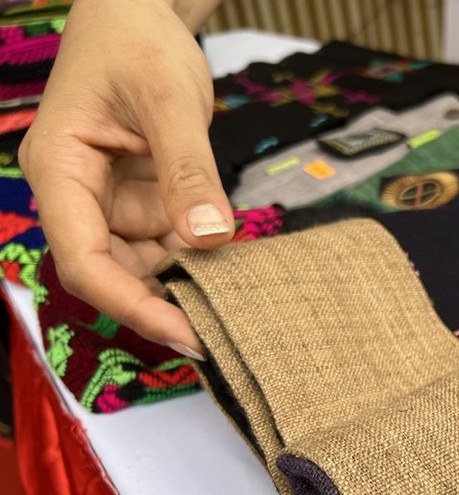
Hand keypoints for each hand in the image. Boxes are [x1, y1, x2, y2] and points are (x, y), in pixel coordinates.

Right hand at [19, 0, 228, 358]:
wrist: (139, 15)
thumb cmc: (138, 42)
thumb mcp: (169, 101)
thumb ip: (189, 171)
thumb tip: (211, 240)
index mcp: (60, 171)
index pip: (83, 260)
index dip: (130, 305)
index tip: (183, 335)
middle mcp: (78, 194)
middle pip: (111, 272)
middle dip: (161, 304)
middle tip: (219, 336)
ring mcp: (110, 199)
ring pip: (142, 262)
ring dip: (184, 281)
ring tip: (236, 302)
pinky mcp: (141, 196)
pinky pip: (167, 240)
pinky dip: (198, 255)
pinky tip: (234, 267)